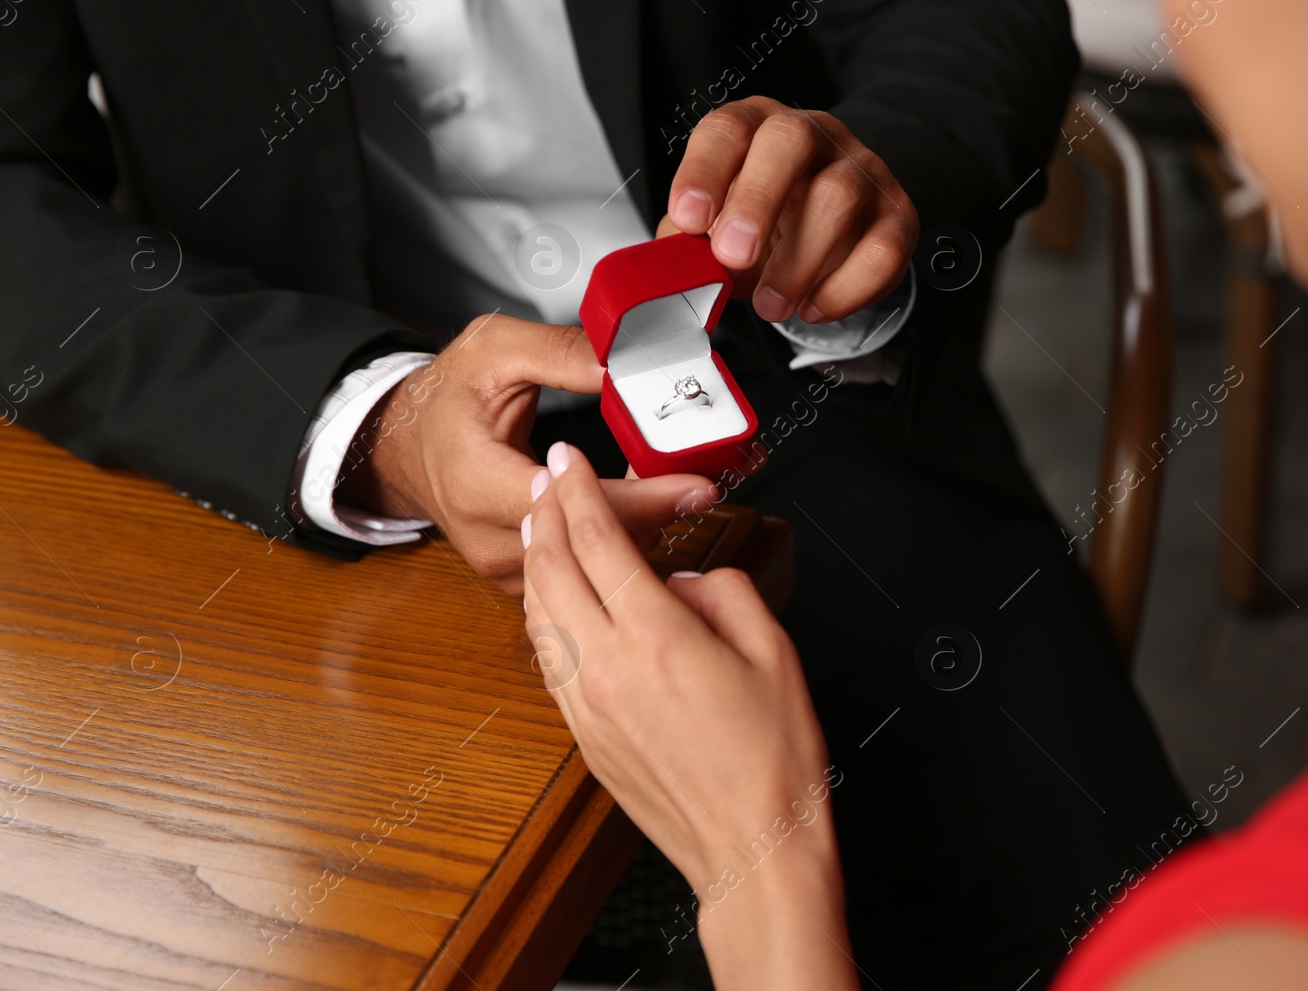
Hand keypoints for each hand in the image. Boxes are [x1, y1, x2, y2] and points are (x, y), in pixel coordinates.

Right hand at [337, 314, 710, 595]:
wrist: (403, 443)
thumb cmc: (444, 398)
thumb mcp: (494, 350)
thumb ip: (562, 353)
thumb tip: (623, 360)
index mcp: (477, 484)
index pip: (575, 507)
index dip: (644, 497)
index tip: (696, 483)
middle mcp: (490, 540)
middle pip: (594, 545)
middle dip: (661, 512)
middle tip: (710, 480)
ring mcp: (505, 569)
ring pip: (594, 567)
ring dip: (644, 528)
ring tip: (681, 489)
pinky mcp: (520, 580)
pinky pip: (583, 572)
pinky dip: (619, 542)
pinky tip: (647, 512)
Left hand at [522, 442, 856, 990]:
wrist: (752, 847)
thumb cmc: (772, 760)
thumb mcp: (774, 653)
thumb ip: (725, 593)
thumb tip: (687, 580)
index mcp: (658, 636)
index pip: (599, 542)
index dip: (579, 492)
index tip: (567, 461)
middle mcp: (608, 667)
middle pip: (552, 570)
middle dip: (545, 515)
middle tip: (545, 480)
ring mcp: (588, 704)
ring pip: (538, 614)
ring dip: (534, 562)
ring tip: (540, 529)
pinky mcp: (583, 735)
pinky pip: (548, 658)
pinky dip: (542, 615)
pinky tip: (552, 602)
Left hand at [660, 96, 917, 326]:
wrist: (827, 234)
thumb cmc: (763, 225)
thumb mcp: (715, 227)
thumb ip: (689, 241)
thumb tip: (671, 267)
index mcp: (756, 128)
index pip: (728, 129)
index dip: (704, 171)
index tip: (688, 218)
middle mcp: (812, 136)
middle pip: (790, 141)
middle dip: (757, 201)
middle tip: (733, 257)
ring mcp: (861, 170)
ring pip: (839, 196)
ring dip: (798, 261)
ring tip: (770, 304)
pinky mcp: (897, 215)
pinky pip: (883, 247)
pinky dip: (845, 288)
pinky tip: (813, 306)